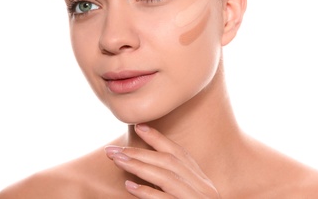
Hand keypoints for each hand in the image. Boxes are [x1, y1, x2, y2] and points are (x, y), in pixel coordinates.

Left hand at [105, 124, 220, 198]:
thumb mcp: (187, 197)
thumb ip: (172, 184)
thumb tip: (144, 168)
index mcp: (202, 182)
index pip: (178, 153)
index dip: (158, 138)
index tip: (138, 127)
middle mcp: (204, 188)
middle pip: (169, 162)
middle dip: (140, 152)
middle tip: (113, 150)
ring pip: (167, 177)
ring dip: (139, 166)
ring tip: (117, 160)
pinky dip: (148, 192)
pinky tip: (129, 187)